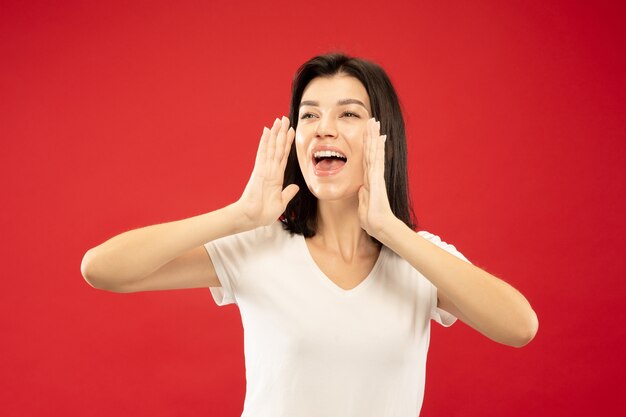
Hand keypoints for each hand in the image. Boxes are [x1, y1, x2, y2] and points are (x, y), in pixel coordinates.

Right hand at [235, 116, 298, 228]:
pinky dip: (265, 141)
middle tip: (284, 118)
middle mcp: (270, 170)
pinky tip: (267, 130)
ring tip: (278, 120)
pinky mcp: (259, 170)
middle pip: (277, 148)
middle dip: (281, 133)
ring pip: (272, 147)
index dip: (287, 144)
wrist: (251, 218)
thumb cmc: (262, 213)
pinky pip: (263, 153)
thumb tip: (296, 187)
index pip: (283, 157)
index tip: (291, 132)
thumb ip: (288, 193)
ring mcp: (264, 169)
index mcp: (276, 177)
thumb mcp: (281, 203)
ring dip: (275, 133)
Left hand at [358, 118, 395, 237]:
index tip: (367, 133)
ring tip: (375, 123)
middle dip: (371, 136)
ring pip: (374, 152)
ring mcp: (376, 176)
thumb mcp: (363, 206)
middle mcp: (374, 176)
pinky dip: (378, 149)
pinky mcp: (378, 180)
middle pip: (371, 151)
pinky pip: (377, 161)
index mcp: (369, 181)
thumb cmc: (372, 220)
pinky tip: (380, 138)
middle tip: (372, 120)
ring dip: (375, 137)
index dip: (366, 145)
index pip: (366, 159)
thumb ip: (363, 196)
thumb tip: (361, 189)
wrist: (379, 227)